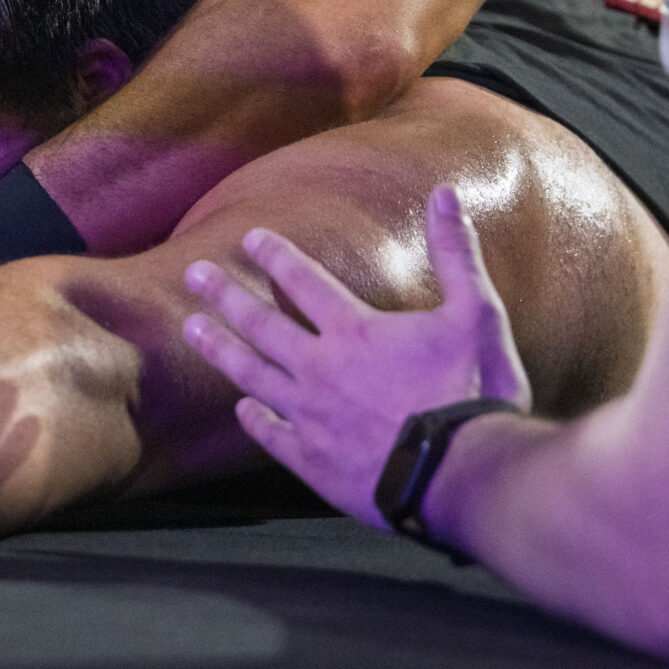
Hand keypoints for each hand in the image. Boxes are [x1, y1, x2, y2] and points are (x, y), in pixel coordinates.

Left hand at [179, 186, 529, 527]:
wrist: (464, 474)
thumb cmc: (474, 393)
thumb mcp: (476, 313)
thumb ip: (454, 253)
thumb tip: (443, 193)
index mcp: (355, 332)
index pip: (304, 280)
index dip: (275, 256)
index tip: (249, 238)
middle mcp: (321, 370)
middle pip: (261, 324)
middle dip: (225, 294)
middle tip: (193, 273)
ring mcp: (311, 418)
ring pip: (252, 376)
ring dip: (221, 349)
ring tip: (192, 330)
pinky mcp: (313, 463)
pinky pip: (272, 436)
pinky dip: (253, 420)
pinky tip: (241, 410)